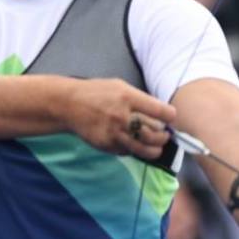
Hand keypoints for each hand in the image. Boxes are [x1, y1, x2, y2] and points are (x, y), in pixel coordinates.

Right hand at [60, 78, 176, 159]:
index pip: (161, 112)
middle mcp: (122, 117)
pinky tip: (135, 144)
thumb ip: (141, 99)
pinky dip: (135, 150)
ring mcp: (114, 133)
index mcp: (128, 98)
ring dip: (155, 149)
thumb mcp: (120, 87)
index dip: (170, 116)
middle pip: (156, 134)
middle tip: (165, 135)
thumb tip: (162, 113)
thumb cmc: (97, 93)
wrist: (68, 104)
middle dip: (164, 136)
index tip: (170, 117)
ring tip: (157, 146)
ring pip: (145, 149)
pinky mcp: (107, 146)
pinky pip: (129, 152)